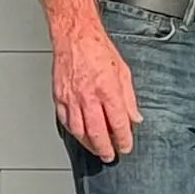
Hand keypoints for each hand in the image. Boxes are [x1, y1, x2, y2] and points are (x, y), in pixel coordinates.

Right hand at [53, 27, 140, 161]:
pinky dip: (74, 132)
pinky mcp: (59, 97)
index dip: (123, 139)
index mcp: (108, 90)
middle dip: (105, 148)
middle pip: (97, 132)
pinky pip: (66, 121)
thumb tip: (135, 118)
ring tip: (97, 149)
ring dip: (89, 144)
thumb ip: (129, 99)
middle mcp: (88, 96)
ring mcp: (71, 98)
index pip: (117, 123)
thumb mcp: (124, 72)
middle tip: (110, 156)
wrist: (75, 37)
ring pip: (79, 131)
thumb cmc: (98, 50)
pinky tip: (80, 135)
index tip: (126, 147)